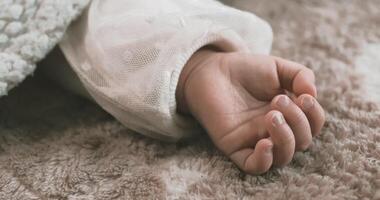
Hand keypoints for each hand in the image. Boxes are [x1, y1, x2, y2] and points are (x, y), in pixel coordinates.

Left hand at [176, 48, 324, 173]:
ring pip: (282, 157)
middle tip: (278, 101)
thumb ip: (300, 75)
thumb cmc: (244, 70)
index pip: (312, 125)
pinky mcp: (235, 147)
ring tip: (271, 115)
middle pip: (301, 142)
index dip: (314, 115)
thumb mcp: (277, 67)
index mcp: (289, 114)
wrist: (211, 70)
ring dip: (285, 139)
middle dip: (298, 122)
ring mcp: (255, 140)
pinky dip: (264, 160)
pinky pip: (254, 167)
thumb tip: (312, 94)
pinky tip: (265, 143)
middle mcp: (274, 130)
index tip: (303, 96)